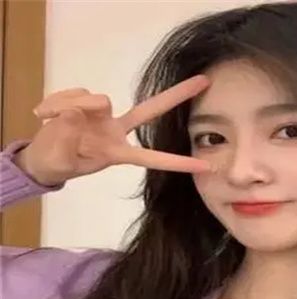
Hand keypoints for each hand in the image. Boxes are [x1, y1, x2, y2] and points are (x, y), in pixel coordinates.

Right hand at [15, 75, 213, 186]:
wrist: (39, 156)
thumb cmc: (57, 164)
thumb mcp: (60, 161)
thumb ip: (66, 138)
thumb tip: (77, 112)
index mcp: (117, 153)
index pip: (152, 157)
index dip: (177, 162)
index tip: (205, 166)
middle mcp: (116, 130)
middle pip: (150, 109)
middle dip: (176, 95)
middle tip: (204, 82)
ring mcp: (102, 113)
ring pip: (95, 99)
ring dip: (67, 105)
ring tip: (45, 119)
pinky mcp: (85, 101)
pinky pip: (75, 93)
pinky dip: (56, 102)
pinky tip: (43, 114)